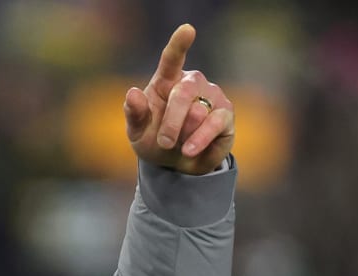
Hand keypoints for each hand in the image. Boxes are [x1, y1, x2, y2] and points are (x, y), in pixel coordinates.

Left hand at [124, 24, 234, 174]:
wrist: (176, 164)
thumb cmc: (155, 140)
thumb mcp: (137, 132)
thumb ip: (135, 114)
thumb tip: (132, 93)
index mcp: (167, 80)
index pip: (172, 58)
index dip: (179, 44)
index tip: (187, 30)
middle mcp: (192, 83)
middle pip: (183, 93)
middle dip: (171, 122)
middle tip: (164, 142)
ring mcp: (211, 95)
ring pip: (197, 112)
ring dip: (183, 135)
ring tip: (180, 144)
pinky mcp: (226, 113)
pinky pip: (214, 124)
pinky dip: (199, 140)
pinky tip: (189, 151)